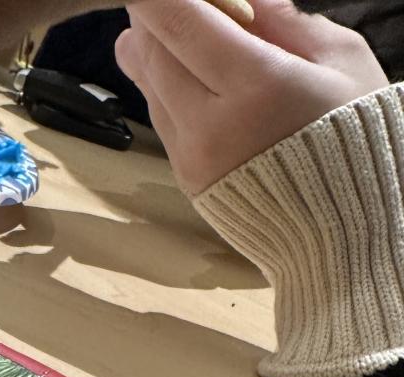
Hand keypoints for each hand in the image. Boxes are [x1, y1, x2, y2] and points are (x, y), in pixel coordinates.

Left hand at [115, 0, 387, 194]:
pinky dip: (163, 88)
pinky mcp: (186, 179)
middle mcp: (212, 126)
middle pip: (154, 54)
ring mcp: (193, 158)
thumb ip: (284, 19)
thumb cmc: (352, 134)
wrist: (343, 227)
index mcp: (256, 86)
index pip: (180, 24)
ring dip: (152, 51)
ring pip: (151, 88)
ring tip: (168, 29)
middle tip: (166, 2)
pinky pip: (162, 119)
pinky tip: (183, 71)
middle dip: (152, 18)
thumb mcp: (340, 59)